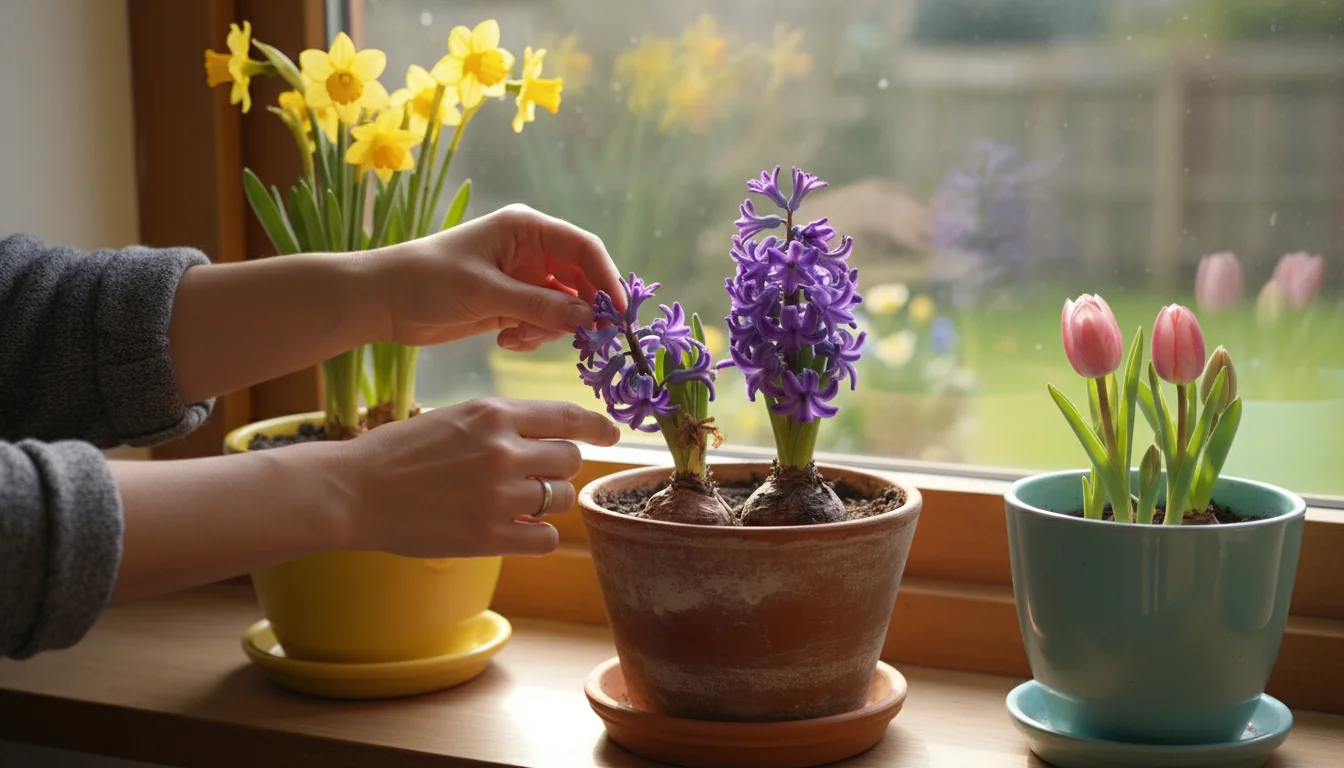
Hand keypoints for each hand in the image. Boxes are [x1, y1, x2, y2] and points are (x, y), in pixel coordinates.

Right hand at [335, 398, 619, 557]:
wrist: (354, 491)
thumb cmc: (401, 452)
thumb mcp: (455, 418)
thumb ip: (503, 424)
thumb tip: (554, 437)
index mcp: (493, 414)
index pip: (567, 416)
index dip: (597, 425)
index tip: (613, 434)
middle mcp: (503, 451)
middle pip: (570, 459)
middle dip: (560, 468)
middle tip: (536, 475)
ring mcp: (497, 496)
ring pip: (560, 499)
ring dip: (548, 501)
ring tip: (517, 502)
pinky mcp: (487, 537)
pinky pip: (544, 538)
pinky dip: (537, 535)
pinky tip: (517, 529)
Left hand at [371, 204, 625, 351]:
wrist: (382, 301)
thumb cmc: (427, 280)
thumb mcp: (486, 292)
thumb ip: (540, 306)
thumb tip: (590, 319)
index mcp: (526, 228)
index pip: (584, 249)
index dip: (607, 279)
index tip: (618, 314)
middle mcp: (530, 250)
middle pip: (580, 280)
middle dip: (583, 310)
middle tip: (588, 341)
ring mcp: (522, 278)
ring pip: (564, 307)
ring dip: (550, 328)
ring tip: (518, 338)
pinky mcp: (511, 304)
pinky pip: (542, 322)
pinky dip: (533, 336)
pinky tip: (505, 341)